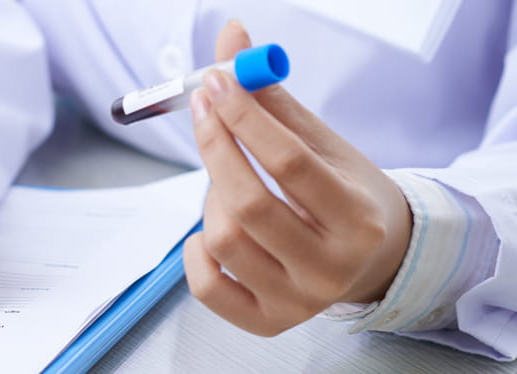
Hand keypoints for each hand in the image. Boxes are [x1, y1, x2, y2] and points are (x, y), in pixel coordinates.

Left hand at [182, 21, 412, 335]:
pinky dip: (195, 251)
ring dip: (211, 197)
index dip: (243, 116)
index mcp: (356, 218)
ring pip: (223, 241)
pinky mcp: (268, 321)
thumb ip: (273, 100)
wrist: (373, 259)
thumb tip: (233, 39)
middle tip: (204, 109)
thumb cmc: (345, 196)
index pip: (288, 163)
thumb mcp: (323, 146)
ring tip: (227, 183)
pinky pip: (206, 287)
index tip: (216, 82)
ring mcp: (298, 301)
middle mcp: (330, 268)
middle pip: (248, 205)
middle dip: (216, 145)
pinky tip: (210, 230)